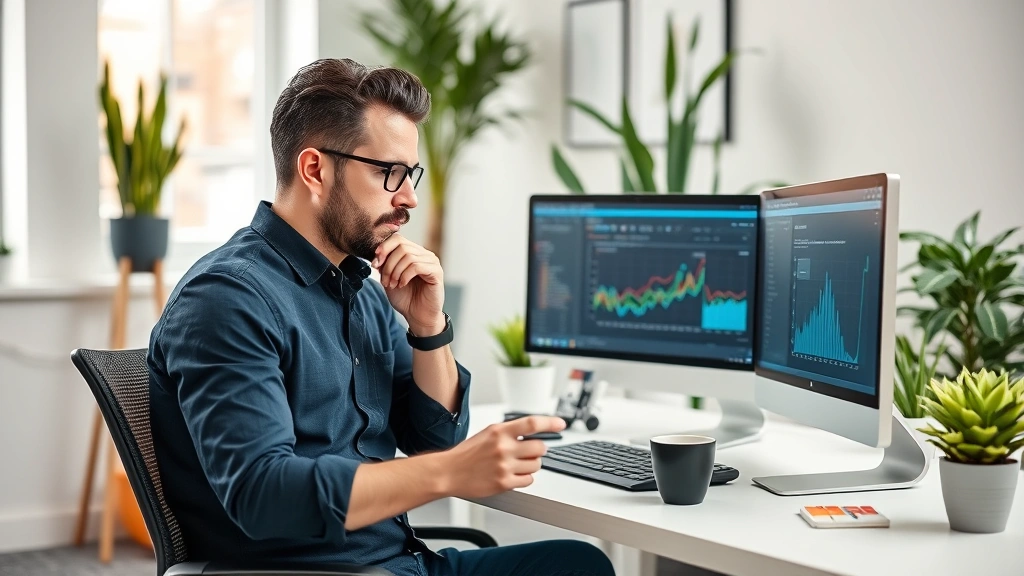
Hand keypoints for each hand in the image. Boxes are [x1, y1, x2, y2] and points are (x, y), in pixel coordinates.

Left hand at [371, 235, 444, 334]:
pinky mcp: (436, 272)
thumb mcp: (389, 278)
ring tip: (393, 284)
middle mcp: (424, 254)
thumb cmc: (405, 298)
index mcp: (414, 253)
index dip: (384, 248)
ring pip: (408, 256)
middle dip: (388, 263)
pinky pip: (416, 266)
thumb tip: (377, 253)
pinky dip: (405, 276)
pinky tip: (402, 284)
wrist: (418, 316)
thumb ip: (385, 264)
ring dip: (395, 271)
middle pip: (401, 245)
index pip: (398, 238)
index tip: (375, 263)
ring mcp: (432, 262)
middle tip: (385, 280)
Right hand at [439, 416, 566, 498]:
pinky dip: (524, 478)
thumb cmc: (467, 454)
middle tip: (530, 452)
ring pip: (536, 465)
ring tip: (516, 465)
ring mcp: (504, 466)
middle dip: (538, 451)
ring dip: (530, 465)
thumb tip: (533, 433)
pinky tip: (512, 475)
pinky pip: (528, 480)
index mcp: (499, 431)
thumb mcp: (488, 434)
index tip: (561, 425)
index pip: (532, 424)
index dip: (550, 423)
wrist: (448, 472)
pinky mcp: (504, 483)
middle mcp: (503, 447)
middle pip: (539, 448)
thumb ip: (509, 433)